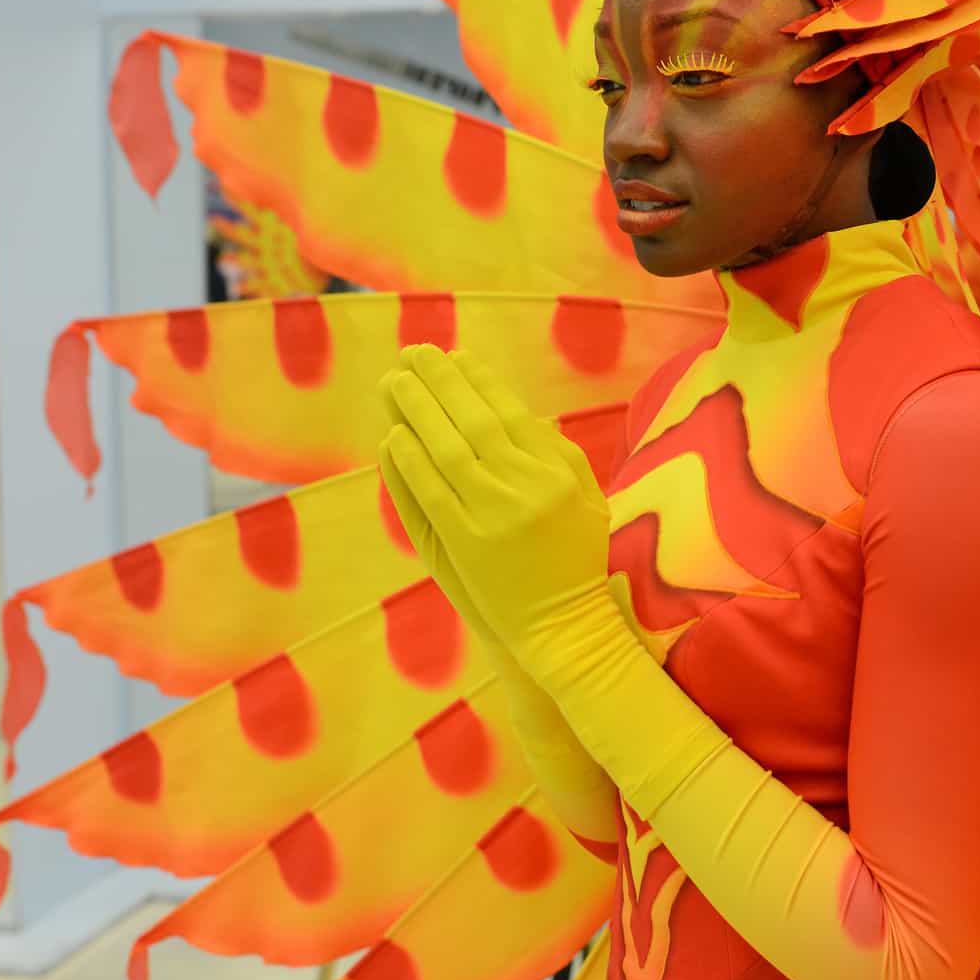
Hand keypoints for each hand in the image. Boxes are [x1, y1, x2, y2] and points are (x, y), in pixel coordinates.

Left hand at [375, 345, 611, 662]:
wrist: (564, 627)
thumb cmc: (576, 563)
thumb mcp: (587, 502)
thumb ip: (561, 457)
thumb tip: (526, 413)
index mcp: (558, 473)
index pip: (511, 412)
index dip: (479, 381)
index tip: (454, 356)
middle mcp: (529, 487)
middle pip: (475, 420)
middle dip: (442, 382)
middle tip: (414, 352)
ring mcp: (495, 514)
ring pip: (448, 449)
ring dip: (418, 410)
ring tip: (396, 381)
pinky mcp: (467, 543)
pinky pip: (431, 492)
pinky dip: (410, 461)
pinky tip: (393, 435)